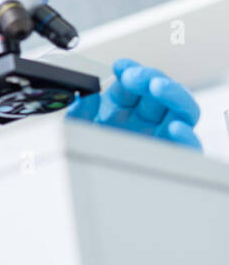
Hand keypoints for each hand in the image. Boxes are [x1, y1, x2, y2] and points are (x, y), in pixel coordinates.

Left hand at [65, 57, 200, 149]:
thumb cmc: (81, 161)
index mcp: (121, 111)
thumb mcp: (74, 134)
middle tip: (134, 78)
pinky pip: (190, 148)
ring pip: (182, 111)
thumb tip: (87, 96)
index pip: (134, 84)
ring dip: (173, 94)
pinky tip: (174, 127)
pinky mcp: (174, 161)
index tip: (121, 66)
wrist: (87, 198)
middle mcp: (145, 122)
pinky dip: (186, 136)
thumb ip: (79, 114)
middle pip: (160, 92)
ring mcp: (162, 139)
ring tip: (157, 87)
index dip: (131, 70)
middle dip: (150, 77)